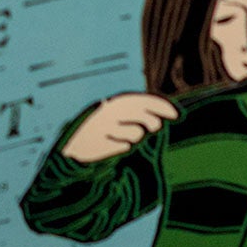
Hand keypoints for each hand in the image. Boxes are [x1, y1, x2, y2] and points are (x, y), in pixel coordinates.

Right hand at [62, 92, 177, 161]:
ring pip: (135, 133)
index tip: (176, 114)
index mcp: (112, 102)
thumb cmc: (99, 128)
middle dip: (152, 120)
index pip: (140, 99)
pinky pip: (123, 147)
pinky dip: (122, 146)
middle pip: (138, 113)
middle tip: (156, 127)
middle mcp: (106, 112)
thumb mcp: (114, 115)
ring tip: (126, 137)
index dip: (159, 105)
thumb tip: (160, 119)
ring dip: (135, 136)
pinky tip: (114, 145)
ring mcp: (102, 128)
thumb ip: (133, 114)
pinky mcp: (98, 145)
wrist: (70, 145)